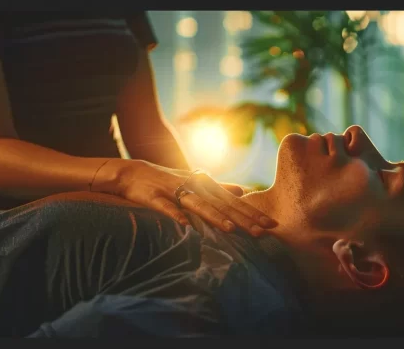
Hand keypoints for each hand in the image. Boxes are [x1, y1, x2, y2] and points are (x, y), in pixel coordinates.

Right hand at [107, 160, 276, 233]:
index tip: (271, 224)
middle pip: (222, 205)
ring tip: (230, 229)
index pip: (234, 201)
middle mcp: (194, 186)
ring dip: (214, 217)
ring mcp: (174, 191)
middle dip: (242, 218)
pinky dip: (177, 215)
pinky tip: (187, 226)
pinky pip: (167, 208)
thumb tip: (242, 191)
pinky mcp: (155, 197)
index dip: (252, 212)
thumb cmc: (167, 179)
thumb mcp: (196, 182)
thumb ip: (220, 187)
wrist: (132, 173)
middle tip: (262, 231)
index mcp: (205, 184)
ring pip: (198, 206)